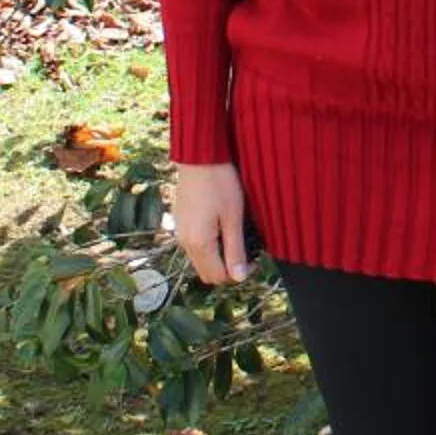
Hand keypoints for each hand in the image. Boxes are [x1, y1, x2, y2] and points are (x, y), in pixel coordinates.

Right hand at [173, 161, 254, 284]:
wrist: (199, 156)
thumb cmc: (220, 182)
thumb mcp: (233, 217)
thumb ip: (235, 249)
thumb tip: (239, 278)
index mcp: (199, 243)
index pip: (218, 276)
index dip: (239, 274)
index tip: (255, 259)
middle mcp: (185, 242)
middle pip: (207, 272)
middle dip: (228, 269)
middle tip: (248, 252)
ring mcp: (180, 231)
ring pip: (200, 260)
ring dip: (218, 258)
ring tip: (237, 239)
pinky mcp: (180, 221)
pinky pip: (194, 245)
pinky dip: (209, 246)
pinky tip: (223, 229)